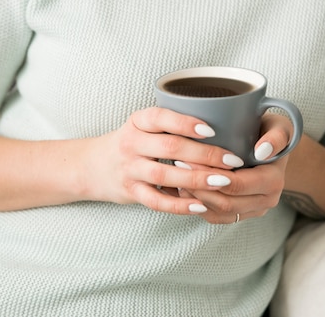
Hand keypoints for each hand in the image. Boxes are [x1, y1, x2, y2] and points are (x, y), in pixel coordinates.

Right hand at [79, 107, 245, 214]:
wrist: (92, 166)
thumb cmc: (132, 143)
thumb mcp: (144, 126)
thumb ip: (172, 125)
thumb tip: (223, 127)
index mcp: (138, 121)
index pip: (161, 117)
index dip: (186, 123)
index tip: (212, 130)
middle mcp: (131, 143)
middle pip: (170, 147)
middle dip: (204, 154)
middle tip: (232, 160)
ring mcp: (129, 169)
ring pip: (164, 175)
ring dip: (196, 180)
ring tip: (223, 181)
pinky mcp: (130, 192)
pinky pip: (156, 201)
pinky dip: (179, 205)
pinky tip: (200, 206)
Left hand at [177, 114, 294, 223]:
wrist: (272, 147)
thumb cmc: (270, 130)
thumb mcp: (279, 126)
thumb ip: (276, 137)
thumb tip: (262, 152)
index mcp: (274, 181)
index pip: (237, 184)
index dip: (211, 175)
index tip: (190, 158)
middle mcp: (266, 200)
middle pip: (226, 203)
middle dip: (199, 187)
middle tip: (179, 166)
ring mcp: (253, 210)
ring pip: (218, 213)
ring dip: (195, 197)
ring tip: (177, 176)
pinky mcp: (241, 214)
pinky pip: (216, 217)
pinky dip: (198, 205)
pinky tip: (184, 187)